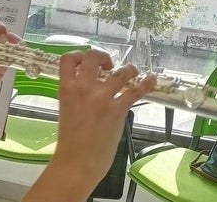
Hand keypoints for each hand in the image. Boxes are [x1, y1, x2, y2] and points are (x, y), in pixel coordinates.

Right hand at [52, 50, 155, 183]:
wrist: (77, 161)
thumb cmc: (70, 140)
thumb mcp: (66, 109)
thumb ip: (74, 95)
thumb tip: (87, 88)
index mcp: (66, 88)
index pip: (68, 59)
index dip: (78, 55)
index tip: (85, 61)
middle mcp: (83, 88)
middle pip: (93, 57)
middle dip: (103, 56)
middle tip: (108, 65)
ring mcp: (101, 98)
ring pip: (119, 72)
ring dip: (128, 69)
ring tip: (131, 71)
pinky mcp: (117, 110)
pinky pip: (135, 90)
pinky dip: (146, 83)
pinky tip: (151, 79)